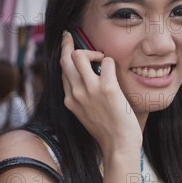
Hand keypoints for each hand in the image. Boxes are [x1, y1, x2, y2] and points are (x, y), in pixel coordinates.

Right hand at [60, 31, 141, 154]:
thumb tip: (91, 81)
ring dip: (93, 53)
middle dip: (69, 43)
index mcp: (70, 100)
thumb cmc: (108, 133)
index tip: (67, 44)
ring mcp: (89, 90)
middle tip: (72, 36)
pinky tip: (116, 74)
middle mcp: (75, 93)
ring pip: (79, 55)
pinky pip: (106, 61)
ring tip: (102, 61)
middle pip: (66, 59)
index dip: (65, 56)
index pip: (63, 71)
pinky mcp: (106, 89)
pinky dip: (111, 63)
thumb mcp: (87, 115)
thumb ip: (84, 99)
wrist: (118, 147)